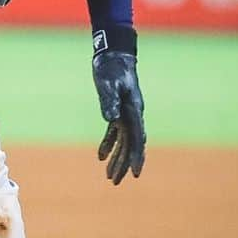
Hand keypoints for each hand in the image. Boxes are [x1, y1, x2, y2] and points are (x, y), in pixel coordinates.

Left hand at [92, 49, 144, 184]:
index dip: (136, 157)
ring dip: (117, 159)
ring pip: (123, 142)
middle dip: (124, 164)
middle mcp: (133, 115)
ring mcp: (126, 114)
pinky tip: (100, 157)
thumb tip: (110, 119)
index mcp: (134, 110)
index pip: (136, 139)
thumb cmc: (111, 68)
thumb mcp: (108, 83)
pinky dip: (108, 144)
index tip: (134, 173)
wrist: (114, 55)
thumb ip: (109, 100)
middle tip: (116, 182)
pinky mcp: (117, 111)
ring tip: (110, 177)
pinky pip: (115, 133)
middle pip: (130, 145)